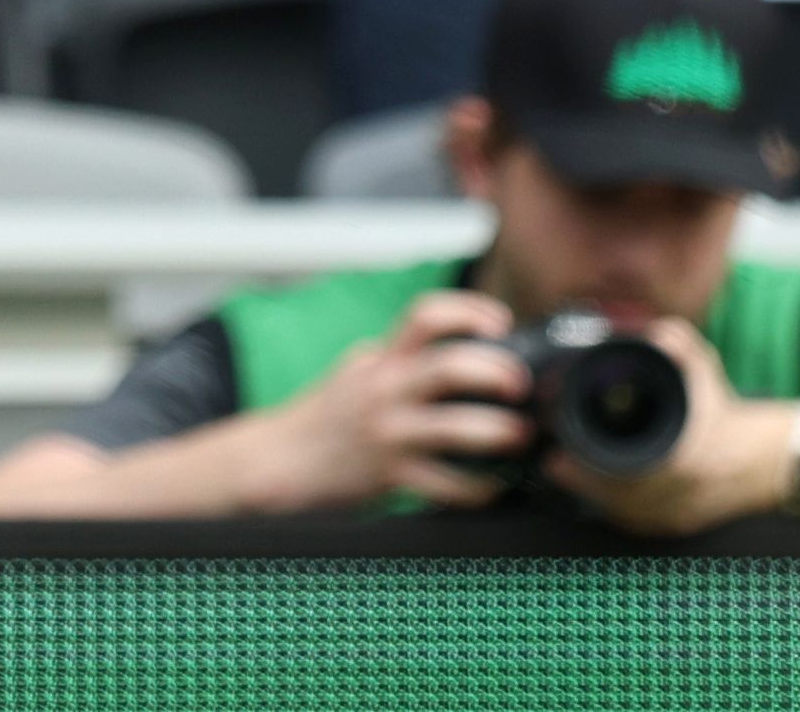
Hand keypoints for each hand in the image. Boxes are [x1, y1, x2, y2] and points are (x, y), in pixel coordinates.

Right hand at [251, 289, 537, 510]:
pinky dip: (481, 487)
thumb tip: (469, 355)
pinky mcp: (390, 476)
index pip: (426, 315)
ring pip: (456, 427)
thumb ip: (403, 362)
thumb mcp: (361, 373)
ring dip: (499, 431)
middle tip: (520, 385)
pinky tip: (493, 485)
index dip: (471, 311)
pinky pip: (449, 485)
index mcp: (381, 359)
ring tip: (521, 435)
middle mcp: (384, 390)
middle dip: (498, 372)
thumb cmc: (329, 417)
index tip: (500, 324)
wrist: (278, 459)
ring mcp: (388, 433)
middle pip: (449, 365)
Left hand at [545, 321, 793, 536]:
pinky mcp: (680, 525)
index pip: (624, 474)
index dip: (584, 470)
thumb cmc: (725, 411)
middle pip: (616, 498)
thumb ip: (679, 346)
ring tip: (567, 476)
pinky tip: (595, 494)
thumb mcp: (704, 370)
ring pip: (624, 515)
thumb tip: (659, 334)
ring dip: (593, 498)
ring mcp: (681, 513)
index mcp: (686, 459)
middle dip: (581, 482)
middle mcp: (683, 492)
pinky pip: (638, 524)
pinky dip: (615, 510)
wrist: (765, 457)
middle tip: (555, 464)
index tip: (556, 458)